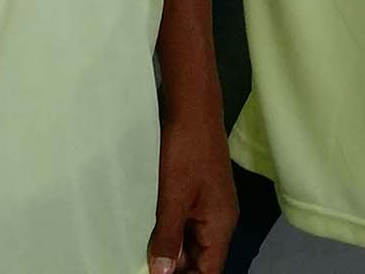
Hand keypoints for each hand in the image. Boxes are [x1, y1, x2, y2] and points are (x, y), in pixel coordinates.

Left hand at [147, 104, 236, 273]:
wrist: (193, 108)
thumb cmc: (186, 151)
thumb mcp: (173, 197)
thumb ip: (168, 238)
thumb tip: (162, 273)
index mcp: (220, 224)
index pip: (209, 271)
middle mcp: (220, 219)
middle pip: (201, 259)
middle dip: (175, 268)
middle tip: (144, 267)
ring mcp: (210, 206)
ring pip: (192, 243)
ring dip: (170, 252)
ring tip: (143, 257)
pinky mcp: (198, 193)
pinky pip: (186, 225)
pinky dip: (170, 234)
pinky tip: (148, 236)